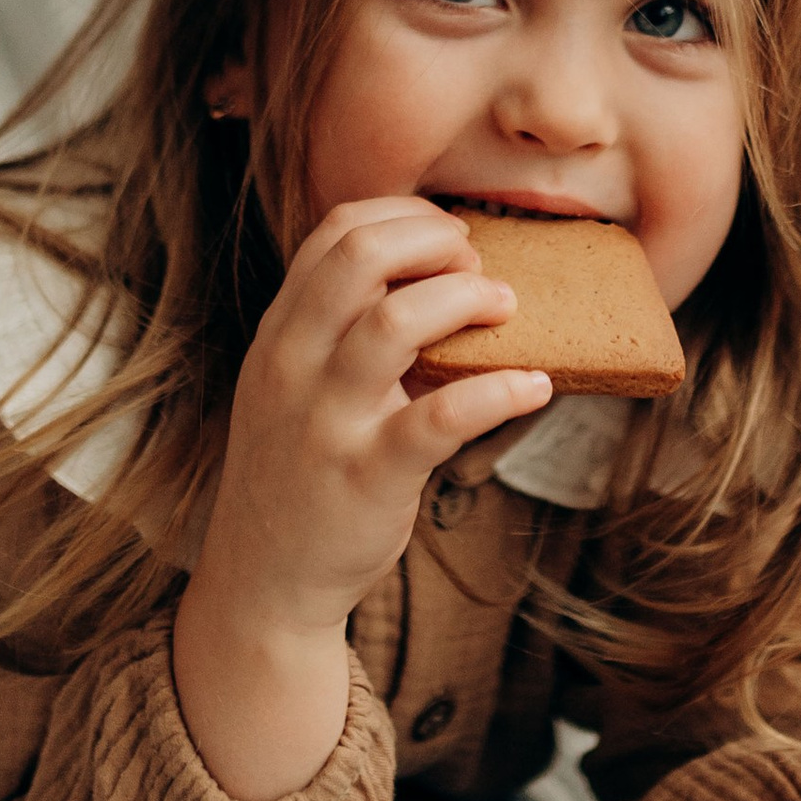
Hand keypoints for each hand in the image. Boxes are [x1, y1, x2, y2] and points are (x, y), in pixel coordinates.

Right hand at [172, 197, 550, 800]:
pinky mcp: (368, 477)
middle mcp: (293, 365)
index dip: (406, 218)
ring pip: (393, 321)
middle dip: (435, 242)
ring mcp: (326, 421)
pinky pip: (440, 418)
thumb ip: (341, 332)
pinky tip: (536, 386)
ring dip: (466, 299)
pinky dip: (499, 391)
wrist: (264, 583)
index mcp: (280, 333)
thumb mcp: (296, 387)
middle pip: (360, 255)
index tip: (451, 236)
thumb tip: (439, 275)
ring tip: (505, 307)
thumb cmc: (300, 473)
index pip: (336, 231)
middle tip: (479, 265)